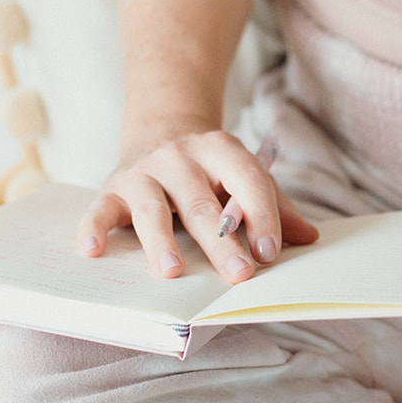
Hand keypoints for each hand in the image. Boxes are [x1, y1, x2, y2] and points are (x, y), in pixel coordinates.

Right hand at [76, 128, 318, 281]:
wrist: (161, 128)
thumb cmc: (211, 170)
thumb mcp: (243, 177)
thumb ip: (274, 206)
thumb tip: (308, 237)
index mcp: (222, 150)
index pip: (247, 181)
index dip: (262, 216)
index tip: (270, 252)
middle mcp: (181, 156)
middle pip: (202, 204)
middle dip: (221, 241)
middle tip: (238, 273)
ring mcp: (145, 171)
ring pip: (152, 208)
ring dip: (161, 240)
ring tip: (173, 271)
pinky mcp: (113, 187)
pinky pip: (102, 208)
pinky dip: (95, 226)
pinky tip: (93, 249)